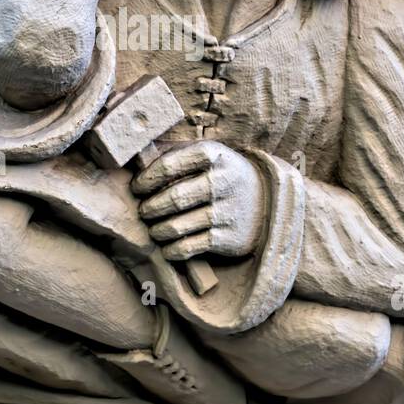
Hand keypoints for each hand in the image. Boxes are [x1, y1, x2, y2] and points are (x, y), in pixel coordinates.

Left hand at [131, 141, 263, 261]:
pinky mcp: (227, 238)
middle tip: (143, 212)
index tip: (137, 188)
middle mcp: (222, 182)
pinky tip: (168, 247)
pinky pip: (188, 247)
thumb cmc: (225, 175)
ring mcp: (226, 212)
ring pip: (177, 226)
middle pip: (173, 198)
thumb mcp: (211, 155)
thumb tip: (139, 162)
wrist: (267, 202)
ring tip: (154, 229)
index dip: (146, 179)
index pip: (169, 165)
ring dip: (157, 230)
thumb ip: (179, 154)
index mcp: (214, 155)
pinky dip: (172, 249)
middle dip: (150, 208)